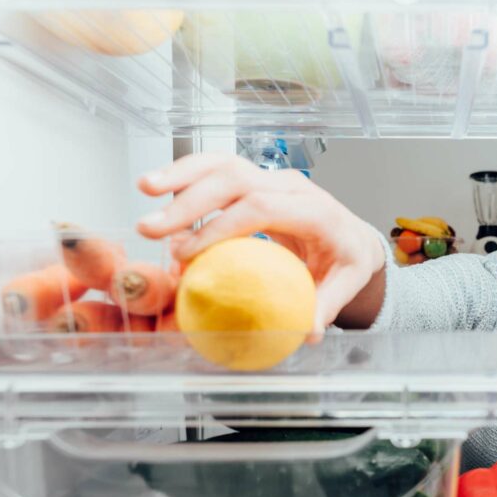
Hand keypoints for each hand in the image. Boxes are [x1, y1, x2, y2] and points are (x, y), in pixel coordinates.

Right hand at [136, 153, 385, 333]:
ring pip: (223, 163)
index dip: (221, 227)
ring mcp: (272, 178)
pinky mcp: (256, 179)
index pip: (262, 208)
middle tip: (152, 228)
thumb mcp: (346, 284)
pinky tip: (157, 186)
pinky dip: (187, 174)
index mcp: (316, 210)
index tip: (187, 252)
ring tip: (144, 188)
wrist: (352, 236)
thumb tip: (308, 333)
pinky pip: (218, 168)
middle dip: (190, 200)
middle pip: (236, 179)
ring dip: (181, 174)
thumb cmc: (346, 260)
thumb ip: (326, 305)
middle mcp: (292, 186)